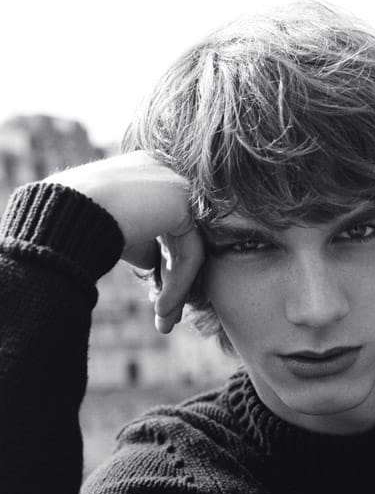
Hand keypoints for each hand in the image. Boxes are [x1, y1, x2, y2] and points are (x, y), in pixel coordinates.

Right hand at [45, 151, 204, 333]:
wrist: (64, 214)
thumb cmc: (78, 226)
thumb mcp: (118, 235)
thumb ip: (144, 242)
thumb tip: (159, 266)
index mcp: (148, 173)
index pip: (168, 227)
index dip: (165, 267)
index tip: (158, 303)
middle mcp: (166, 171)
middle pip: (181, 240)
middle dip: (175, 284)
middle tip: (165, 318)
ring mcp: (178, 181)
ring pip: (188, 249)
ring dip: (176, 291)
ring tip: (163, 322)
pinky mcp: (184, 199)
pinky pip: (191, 251)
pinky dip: (179, 284)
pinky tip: (163, 309)